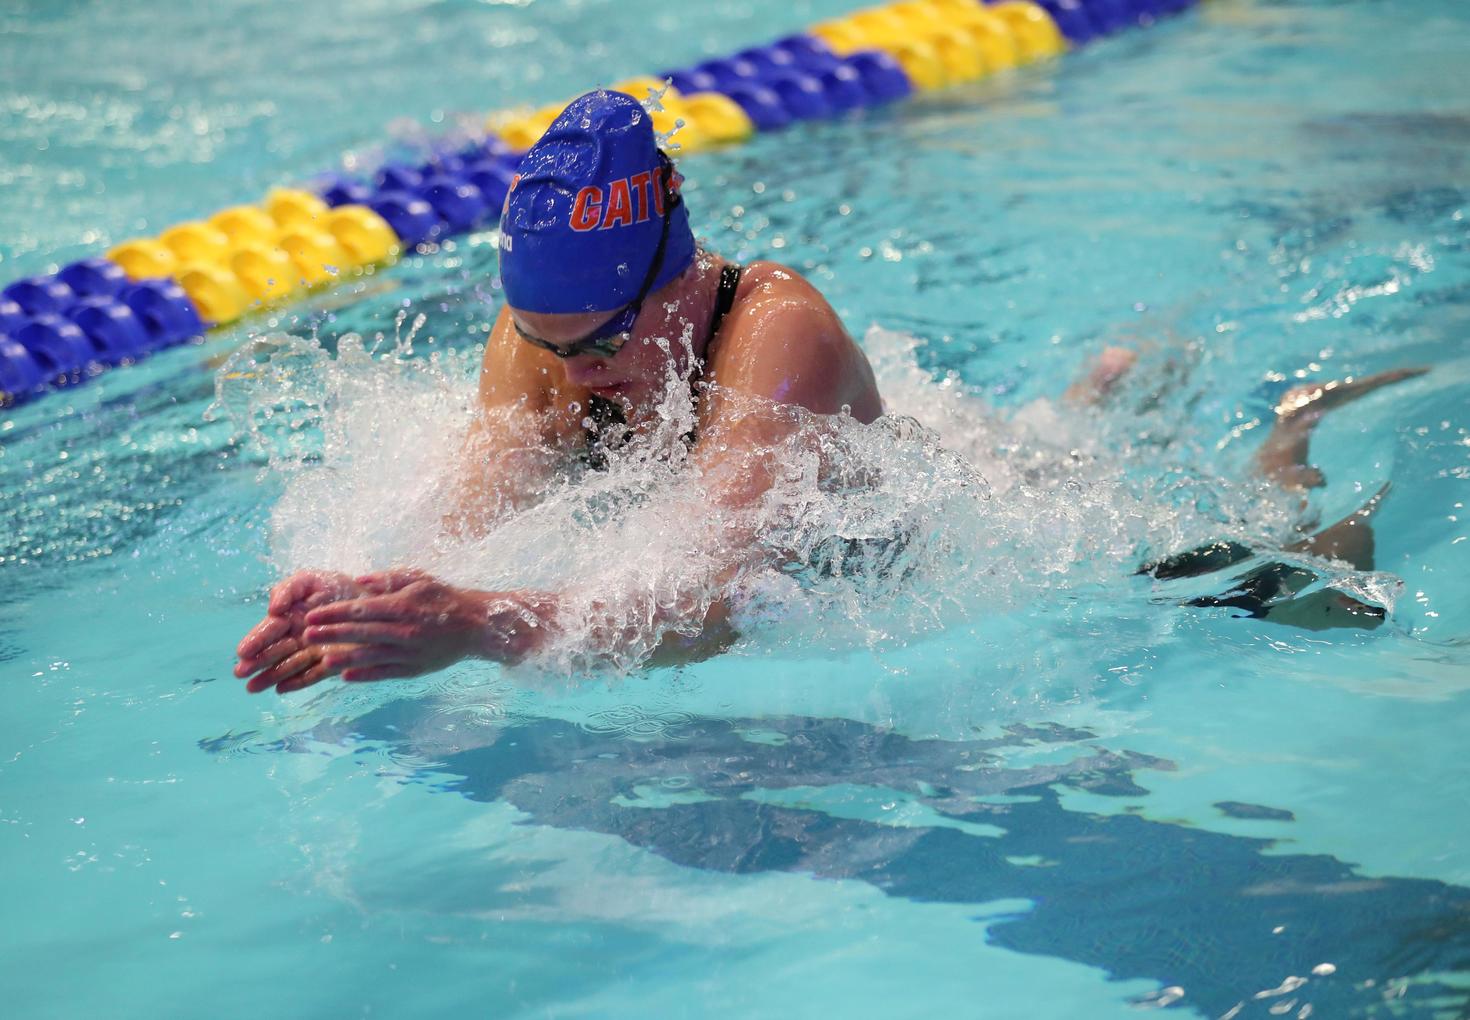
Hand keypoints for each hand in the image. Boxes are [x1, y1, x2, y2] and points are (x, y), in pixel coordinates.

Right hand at [234, 570, 374, 694]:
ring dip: (270, 675)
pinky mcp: (333, 664)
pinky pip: (314, 675)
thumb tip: (273, 609)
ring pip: (289, 665)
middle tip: (240, 673)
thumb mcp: (311, 580)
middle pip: (275, 650)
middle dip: (257, 661)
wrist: (373, 603)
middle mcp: (299, 637)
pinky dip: (298, 681)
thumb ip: (288, 589)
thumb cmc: (338, 589)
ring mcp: (315, 652)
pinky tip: (281, 689)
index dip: (256, 640)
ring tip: (252, 688)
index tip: (243, 652)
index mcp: (290, 617)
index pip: (270, 629)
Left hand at [301, 569, 555, 681]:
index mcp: (403, 606)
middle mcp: (404, 630)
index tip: (312, 615)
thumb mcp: (418, 579)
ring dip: (343, 657)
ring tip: (321, 658)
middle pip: (361, 632)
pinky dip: (365, 675)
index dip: (334, 612)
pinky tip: (345, 676)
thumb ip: (388, 579)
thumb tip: (359, 579)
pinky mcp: (415, 669)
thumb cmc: (444, 598)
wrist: (476, 626)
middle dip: (332, 633)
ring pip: (370, 656)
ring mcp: (409, 652)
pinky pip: (385, 673)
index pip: (361, 609)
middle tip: (306, 635)